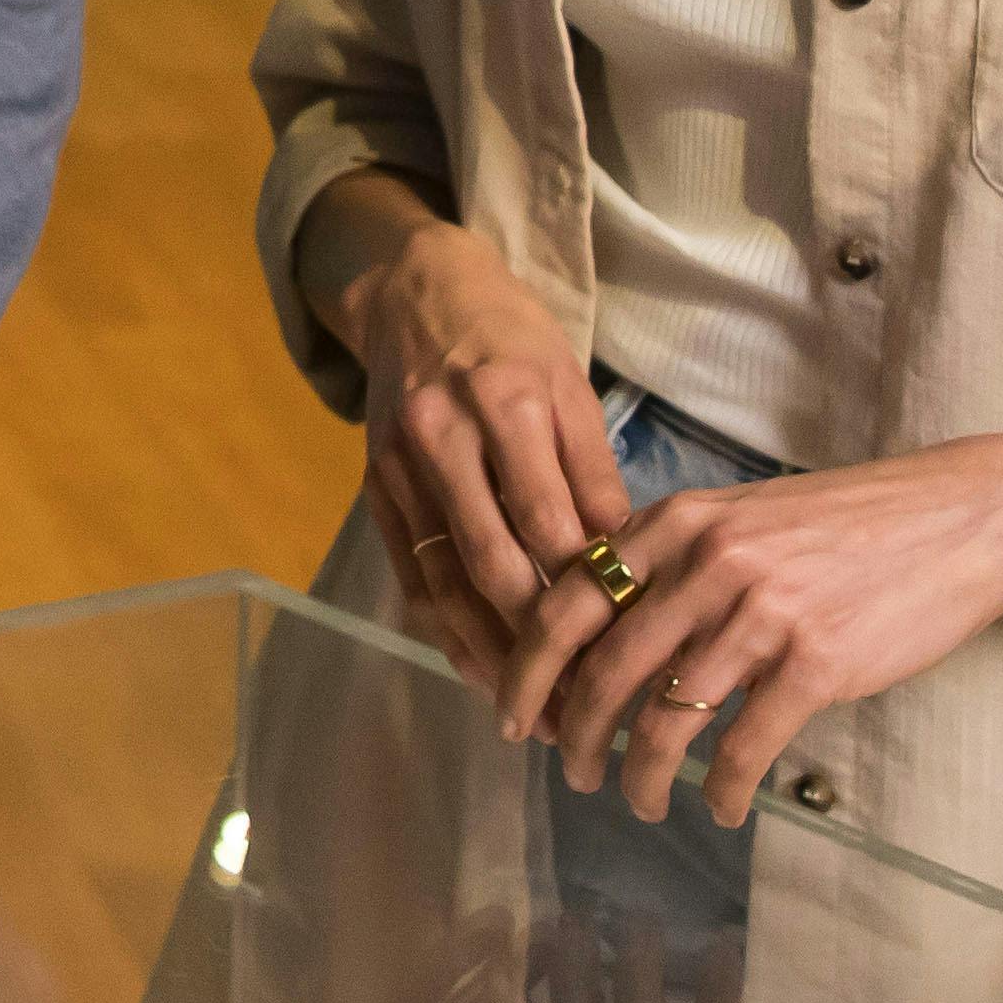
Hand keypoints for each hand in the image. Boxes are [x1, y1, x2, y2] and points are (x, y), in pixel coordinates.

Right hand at [323, 199, 625, 680]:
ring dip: (488, 655)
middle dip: (540, 645)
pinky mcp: (375, 488)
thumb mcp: (569, 385)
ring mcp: (400, 467)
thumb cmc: (511, 338)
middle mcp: (445, 437)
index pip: (549, 523)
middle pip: (493, 565)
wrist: (414, 291)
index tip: (627, 650)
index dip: (586, 594)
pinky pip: (409, 575)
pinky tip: (479, 670)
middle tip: (585, 705)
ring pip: (445, 582)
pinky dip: (444, 630)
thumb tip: (627, 565)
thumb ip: (593, 473)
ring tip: (533, 711)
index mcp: (507, 402)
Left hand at [500, 440, 1002, 826]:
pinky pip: (743, 746)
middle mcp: (705, 563)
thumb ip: (673, 561)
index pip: (565, 603)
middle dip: (572, 734)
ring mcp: (761, 612)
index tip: (514, 715)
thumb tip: (606, 632)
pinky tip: (720, 808)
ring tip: (639, 802)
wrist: (964, 515)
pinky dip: (721, 789)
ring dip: (640, 775)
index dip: (525, 669)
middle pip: (601, 669)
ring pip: (665, 718)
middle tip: (568, 772)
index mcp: (674, 523)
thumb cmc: (850, 523)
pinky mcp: (817, 661)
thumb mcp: (742, 516)